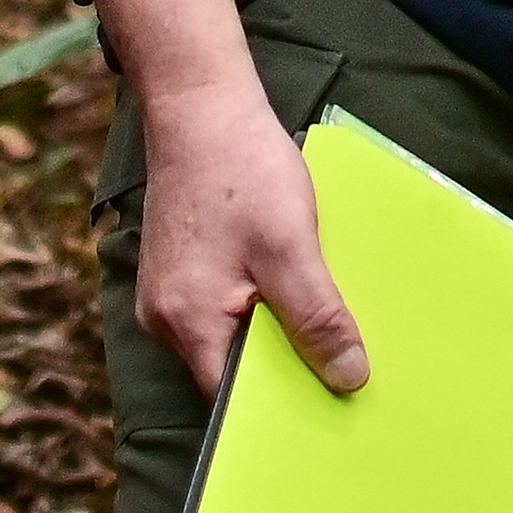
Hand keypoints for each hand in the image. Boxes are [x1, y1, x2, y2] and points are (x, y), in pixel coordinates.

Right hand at [132, 79, 370, 400]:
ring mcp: (166, 295)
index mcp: (187, 324)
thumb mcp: (292, 247)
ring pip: (228, 338)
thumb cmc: (240, 170)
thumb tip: (348, 380)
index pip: (233, 402)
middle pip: (230, 373)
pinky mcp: (177, 270)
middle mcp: (165, 320)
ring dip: (271, 330)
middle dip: (283, 369)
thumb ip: (317, 319)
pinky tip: (286, 280)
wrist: (199, 105)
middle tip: (337, 360)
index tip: (329, 406)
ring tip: (314, 313)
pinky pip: (220, 309)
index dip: (282, 408)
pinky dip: (255, 304)